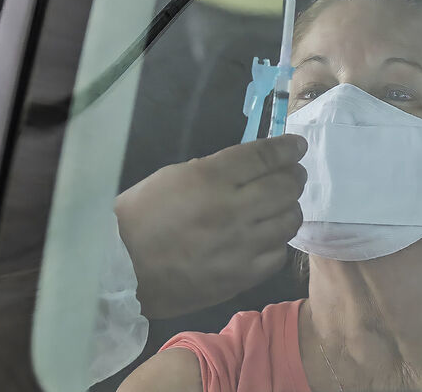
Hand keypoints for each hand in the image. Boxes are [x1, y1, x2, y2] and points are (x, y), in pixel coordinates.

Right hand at [114, 135, 306, 319]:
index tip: (296, 146)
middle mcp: (233, 210)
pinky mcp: (242, 276)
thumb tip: (248, 168)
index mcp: (211, 179)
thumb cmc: (141, 215)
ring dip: (289, 207)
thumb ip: (214, 170)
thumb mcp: (173, 176)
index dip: (286, 148)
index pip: (264, 156)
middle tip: (292, 174)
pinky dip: (276, 241)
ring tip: (281, 205)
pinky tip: (266, 236)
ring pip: (289, 220)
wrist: (125, 268)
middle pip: (285, 186)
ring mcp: (241, 246)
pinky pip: (278, 254)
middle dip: (294, 175)